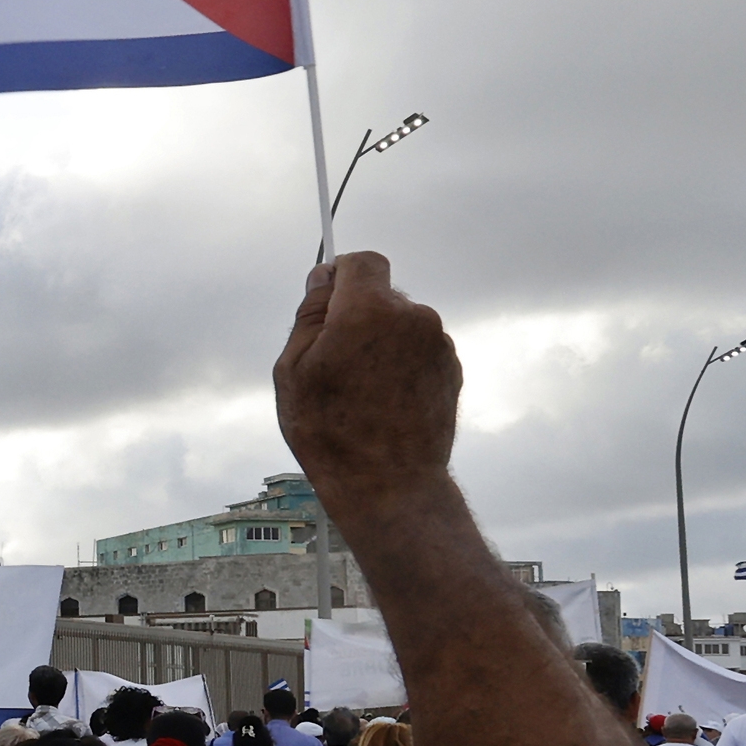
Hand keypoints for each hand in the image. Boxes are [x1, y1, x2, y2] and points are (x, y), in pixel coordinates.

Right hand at [272, 252, 460, 514]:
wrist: (389, 484)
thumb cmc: (331, 431)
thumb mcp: (293, 370)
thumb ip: (310, 314)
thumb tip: (323, 278)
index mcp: (368, 310)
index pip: (363, 262)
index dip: (341, 275)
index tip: (327, 299)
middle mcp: (412, 317)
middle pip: (381, 294)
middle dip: (358, 314)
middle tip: (335, 361)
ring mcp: (437, 344)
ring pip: (400, 323)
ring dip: (381, 341)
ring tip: (362, 389)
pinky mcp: (451, 368)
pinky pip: (419, 348)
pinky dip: (402, 362)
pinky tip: (385, 399)